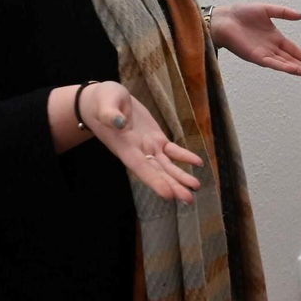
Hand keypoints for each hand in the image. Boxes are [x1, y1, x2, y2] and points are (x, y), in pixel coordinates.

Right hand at [80, 82, 203, 203]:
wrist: (104, 100)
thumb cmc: (102, 101)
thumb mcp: (104, 103)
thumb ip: (110, 114)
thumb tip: (119, 122)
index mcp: (124, 146)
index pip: (140, 167)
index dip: (154, 181)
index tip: (168, 195)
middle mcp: (137, 151)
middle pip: (157, 172)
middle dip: (172, 185)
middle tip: (188, 200)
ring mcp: (148, 146)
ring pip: (166, 165)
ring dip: (181, 177)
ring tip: (196, 187)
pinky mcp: (156, 138)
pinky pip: (172, 150)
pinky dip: (185, 157)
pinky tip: (199, 163)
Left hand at [211, 2, 300, 77]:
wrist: (223, 18)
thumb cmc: (240, 13)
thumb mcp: (267, 9)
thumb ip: (284, 12)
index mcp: (274, 38)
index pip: (293, 50)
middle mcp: (271, 48)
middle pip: (292, 60)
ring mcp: (264, 54)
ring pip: (285, 64)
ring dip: (299, 70)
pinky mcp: (255, 57)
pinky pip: (273, 63)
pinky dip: (284, 66)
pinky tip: (295, 69)